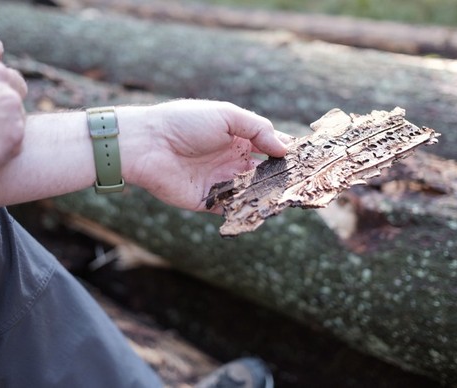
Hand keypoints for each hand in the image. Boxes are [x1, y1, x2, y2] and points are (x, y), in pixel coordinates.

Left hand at [120, 100, 290, 211]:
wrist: (147, 144)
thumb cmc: (184, 122)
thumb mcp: (226, 116)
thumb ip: (258, 129)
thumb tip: (285, 148)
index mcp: (237, 138)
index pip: (269, 145)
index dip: (287, 151)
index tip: (309, 159)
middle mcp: (232, 160)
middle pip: (265, 172)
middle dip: (282, 177)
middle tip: (303, 182)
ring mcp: (220, 181)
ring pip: (251, 191)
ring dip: (268, 194)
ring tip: (288, 196)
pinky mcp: (207, 201)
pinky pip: (231, 208)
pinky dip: (245, 209)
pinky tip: (262, 208)